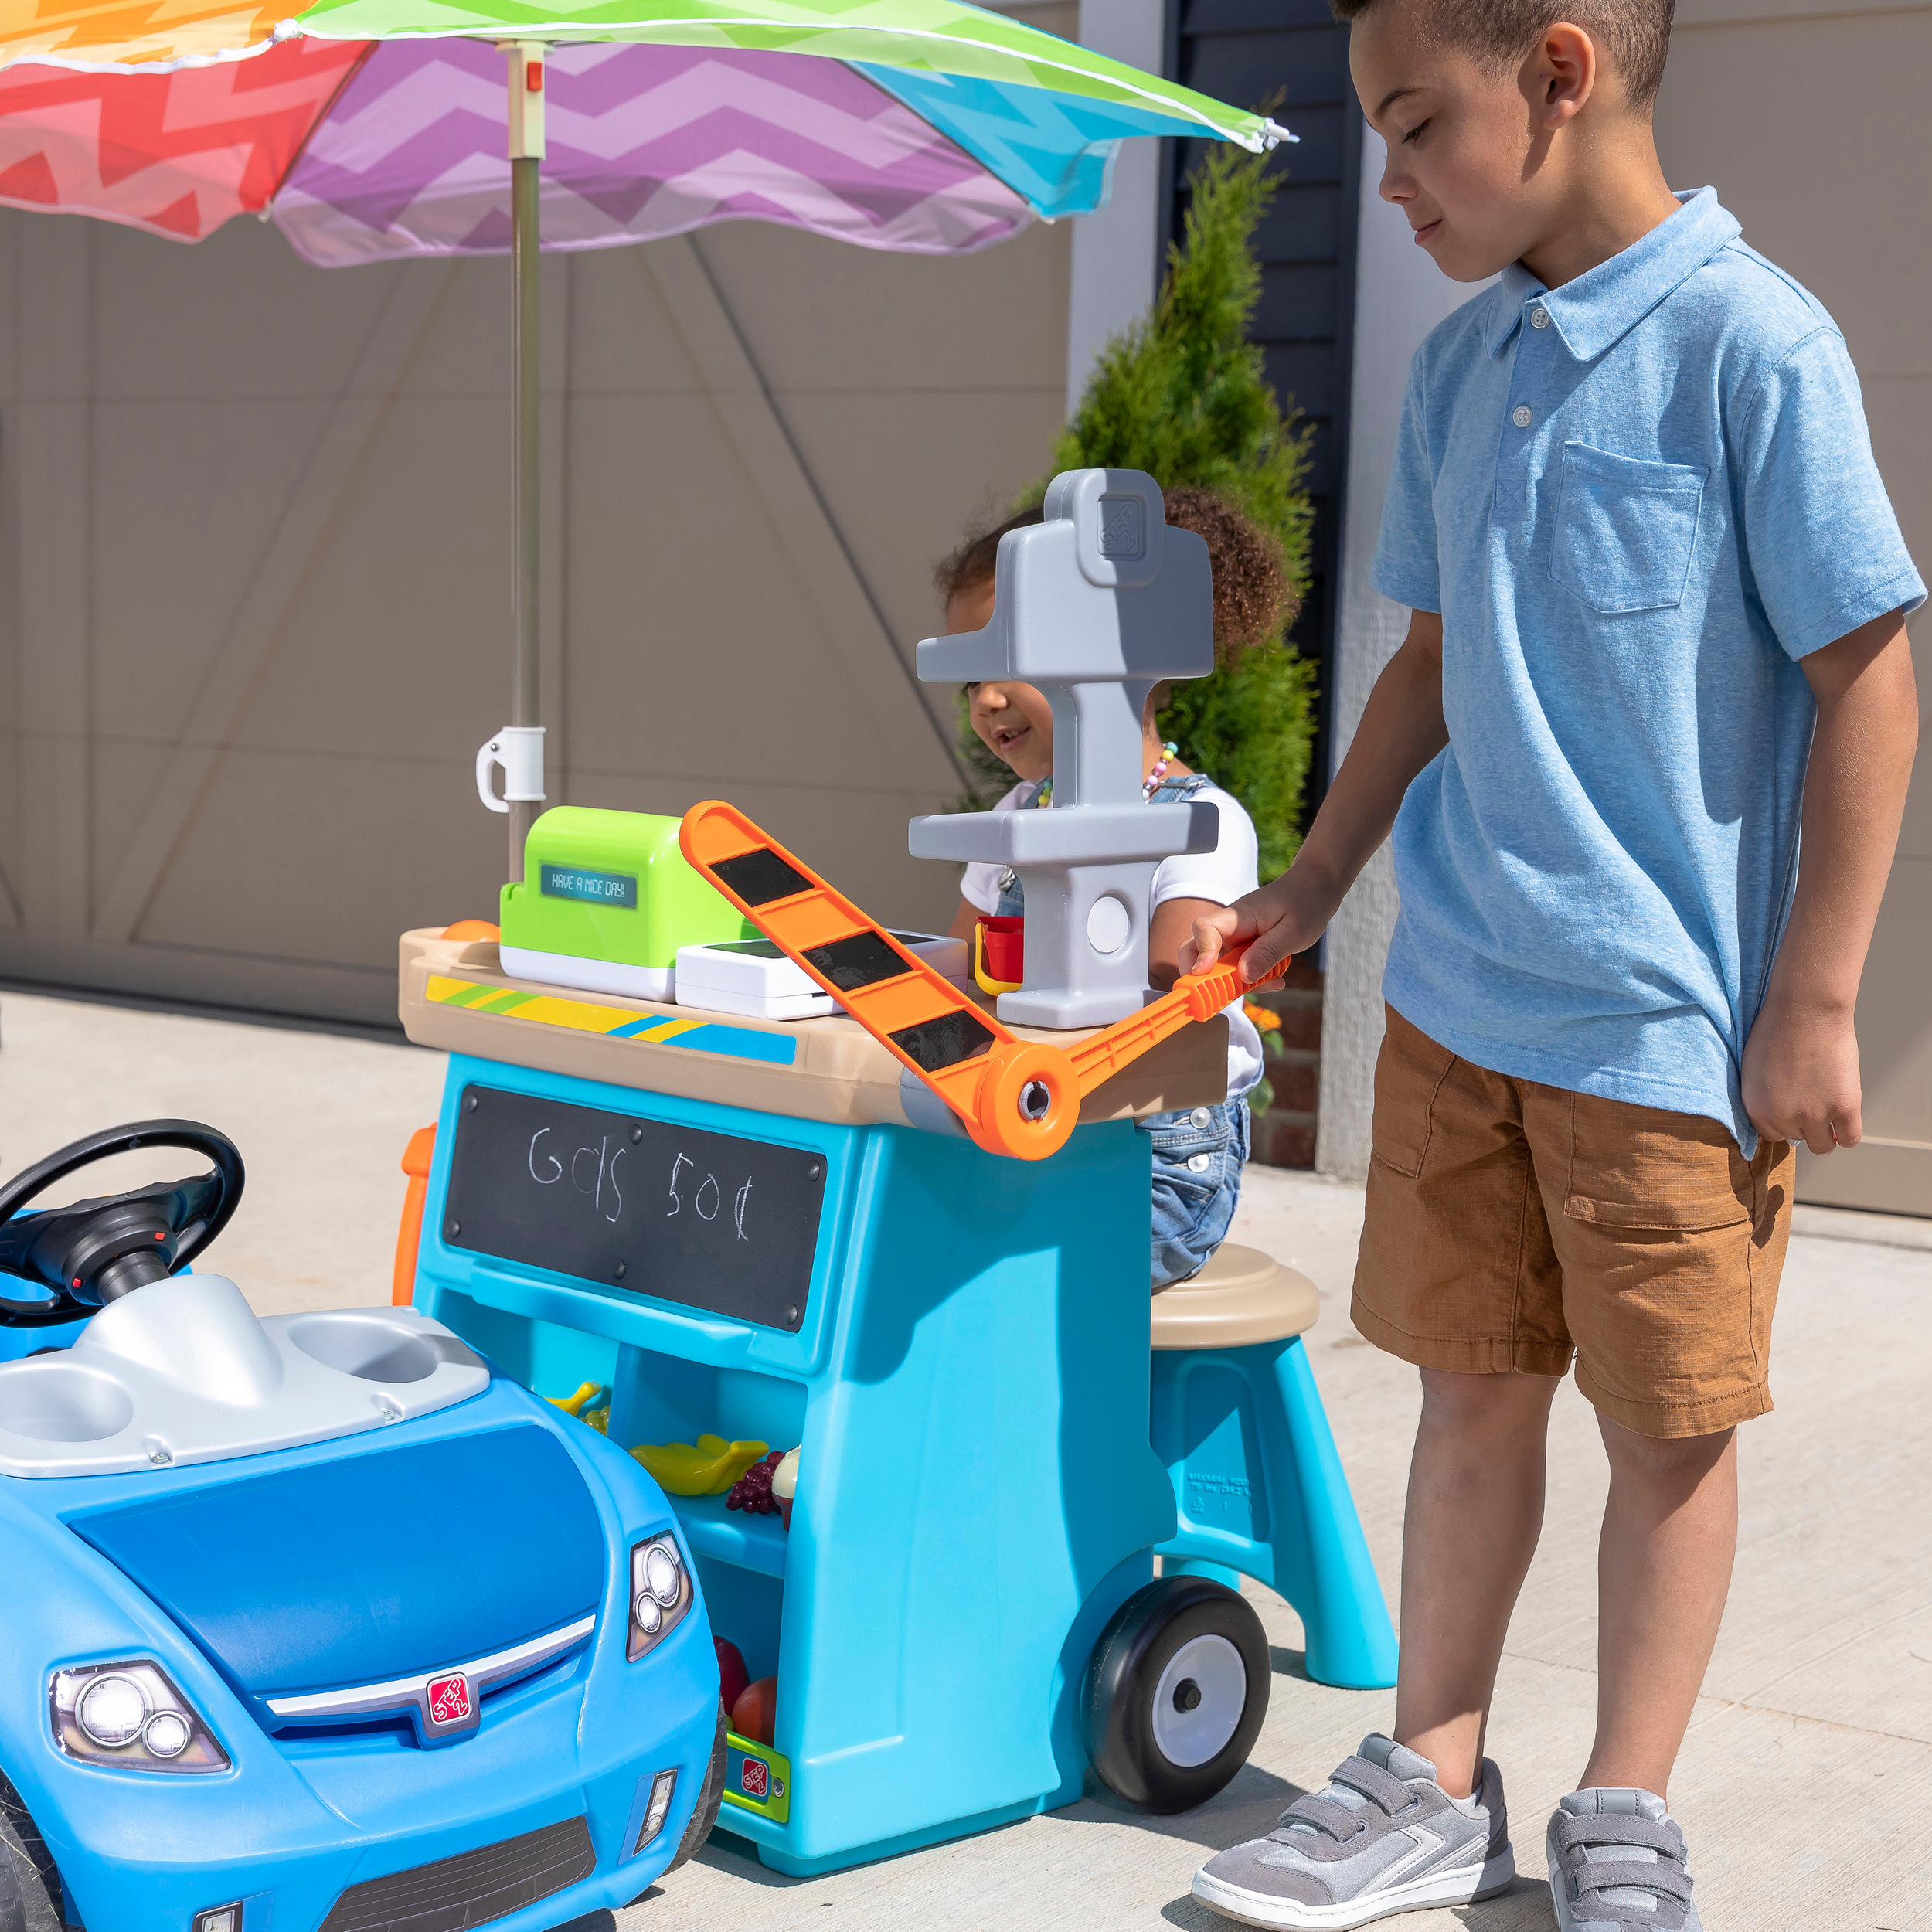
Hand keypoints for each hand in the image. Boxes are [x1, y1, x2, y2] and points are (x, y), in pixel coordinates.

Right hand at [1180, 863, 1342, 983]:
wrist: (1315, 889)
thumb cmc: (1305, 903)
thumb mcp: (1294, 932)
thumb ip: (1269, 952)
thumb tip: (1243, 976)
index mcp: (1238, 916)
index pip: (1204, 929)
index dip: (1201, 953)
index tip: (1205, 973)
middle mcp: (1229, 927)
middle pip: (1195, 950)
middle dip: (1201, 977)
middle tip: (1221, 996)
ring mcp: (1234, 939)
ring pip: (1216, 967)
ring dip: (1235, 983)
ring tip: (1271, 982)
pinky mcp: (1242, 949)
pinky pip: (1235, 970)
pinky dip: (1250, 981)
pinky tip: (1274, 979)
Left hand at [1740, 993, 1861, 1154]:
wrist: (1805, 1010)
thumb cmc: (1777, 1030)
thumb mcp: (1754, 1070)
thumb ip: (1763, 1097)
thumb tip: (1778, 1113)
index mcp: (1756, 1109)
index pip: (1771, 1135)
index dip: (1784, 1122)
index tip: (1792, 1110)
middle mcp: (1782, 1118)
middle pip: (1796, 1138)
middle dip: (1803, 1123)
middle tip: (1810, 1099)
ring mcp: (1814, 1115)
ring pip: (1822, 1145)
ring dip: (1825, 1131)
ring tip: (1827, 1110)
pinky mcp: (1844, 1107)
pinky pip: (1850, 1138)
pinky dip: (1847, 1133)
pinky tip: (1845, 1117)